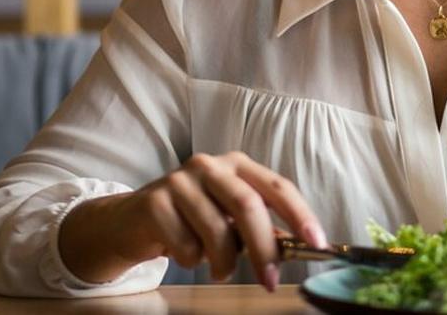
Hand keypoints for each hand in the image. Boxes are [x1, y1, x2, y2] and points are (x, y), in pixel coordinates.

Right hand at [59, 152, 326, 289]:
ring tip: (217, 270)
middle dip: (263, 248)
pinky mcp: (154, 201)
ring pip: (216, 231)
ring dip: (222, 262)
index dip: (299, 214)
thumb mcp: (227, 219)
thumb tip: (298, 246)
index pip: (277, 186)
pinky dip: (191, 261)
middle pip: (248, 205)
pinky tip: (181, 252)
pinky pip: (185, 245)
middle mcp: (210, 165)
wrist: (129, 222)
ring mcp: (180, 180)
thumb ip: (260, 227)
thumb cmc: (189, 220)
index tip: (317, 243)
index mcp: (237, 164)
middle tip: (270, 281)